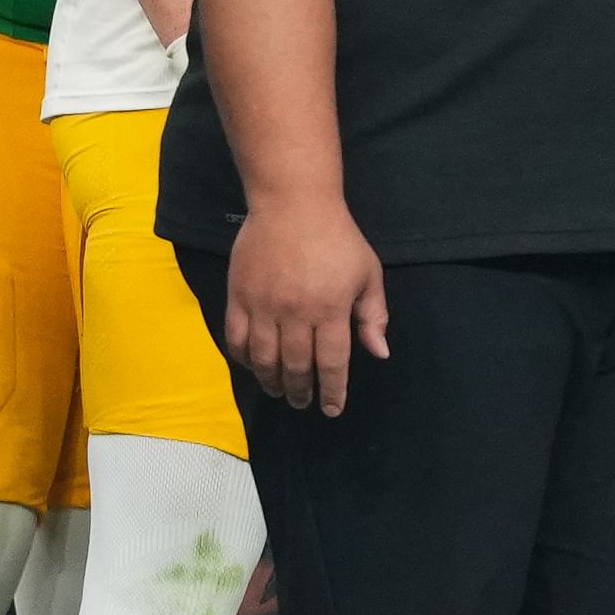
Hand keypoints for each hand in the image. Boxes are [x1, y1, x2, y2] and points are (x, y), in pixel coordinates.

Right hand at [221, 195, 387, 414]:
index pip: (333, 363)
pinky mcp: (237, 296)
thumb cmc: (338, 239)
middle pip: (296, 365)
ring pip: (263, 357)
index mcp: (331, 309)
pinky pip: (235, 338)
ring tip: (279, 391)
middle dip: (301, 391)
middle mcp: (295, 312)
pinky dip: (243, 358)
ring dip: (271, 380)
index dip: (333, 390)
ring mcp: (262, 305)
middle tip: (302, 403)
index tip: (332, 409)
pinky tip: (253, 366)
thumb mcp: (368, 274)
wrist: (293, 204)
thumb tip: (379, 353)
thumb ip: (373, 315)